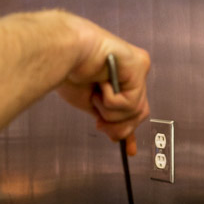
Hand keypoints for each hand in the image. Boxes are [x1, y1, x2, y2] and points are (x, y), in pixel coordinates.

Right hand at [0, 10, 150, 154]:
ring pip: (135, 111)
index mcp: (122, 79)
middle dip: (117, 126)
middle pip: (139, 114)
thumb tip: (118, 137)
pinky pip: (130, 103)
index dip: (130, 130)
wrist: (63, 53)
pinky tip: (101, 84)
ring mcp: (139, 68)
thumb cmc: (70, 72)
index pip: (134, 109)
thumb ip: (108, 117)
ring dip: (109, 111)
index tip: (130, 150)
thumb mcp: (92, 104)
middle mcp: (134, 72)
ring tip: (96, 94)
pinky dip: (110, 101)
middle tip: (99, 122)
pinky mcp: (140, 66)